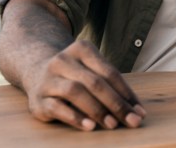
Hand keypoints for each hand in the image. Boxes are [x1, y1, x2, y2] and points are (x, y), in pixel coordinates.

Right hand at [24, 40, 145, 130]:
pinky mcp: (37, 99)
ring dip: (97, 110)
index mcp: (82, 49)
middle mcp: (63, 60)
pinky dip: (75, 117)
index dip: (127, 93)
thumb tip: (135, 110)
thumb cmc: (75, 74)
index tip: (140, 111)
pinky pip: (57, 108)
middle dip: (116, 104)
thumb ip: (110, 85)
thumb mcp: (91, 70)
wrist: (36, 72)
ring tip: (112, 124)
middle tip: (132, 120)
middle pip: (95, 82)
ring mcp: (49, 79)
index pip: (110, 72)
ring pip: (75, 92)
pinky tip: (89, 126)